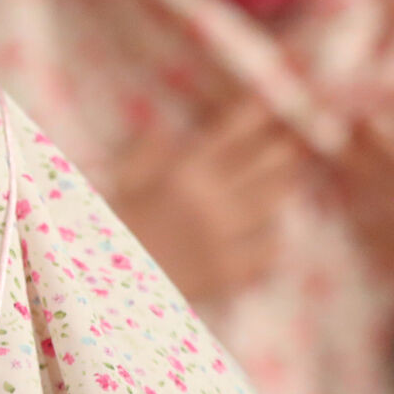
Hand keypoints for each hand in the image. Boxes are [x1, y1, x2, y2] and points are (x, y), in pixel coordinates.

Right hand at [104, 100, 307, 306]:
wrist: (102, 288)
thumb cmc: (107, 232)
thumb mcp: (118, 184)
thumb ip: (144, 153)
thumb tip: (162, 127)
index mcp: (183, 173)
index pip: (231, 133)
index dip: (253, 115)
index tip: (265, 106)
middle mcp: (210, 200)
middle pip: (266, 163)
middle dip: (279, 148)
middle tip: (289, 140)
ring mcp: (223, 236)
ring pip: (272, 202)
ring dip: (283, 186)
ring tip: (291, 177)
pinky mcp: (227, 271)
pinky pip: (267, 251)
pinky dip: (273, 240)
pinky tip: (271, 234)